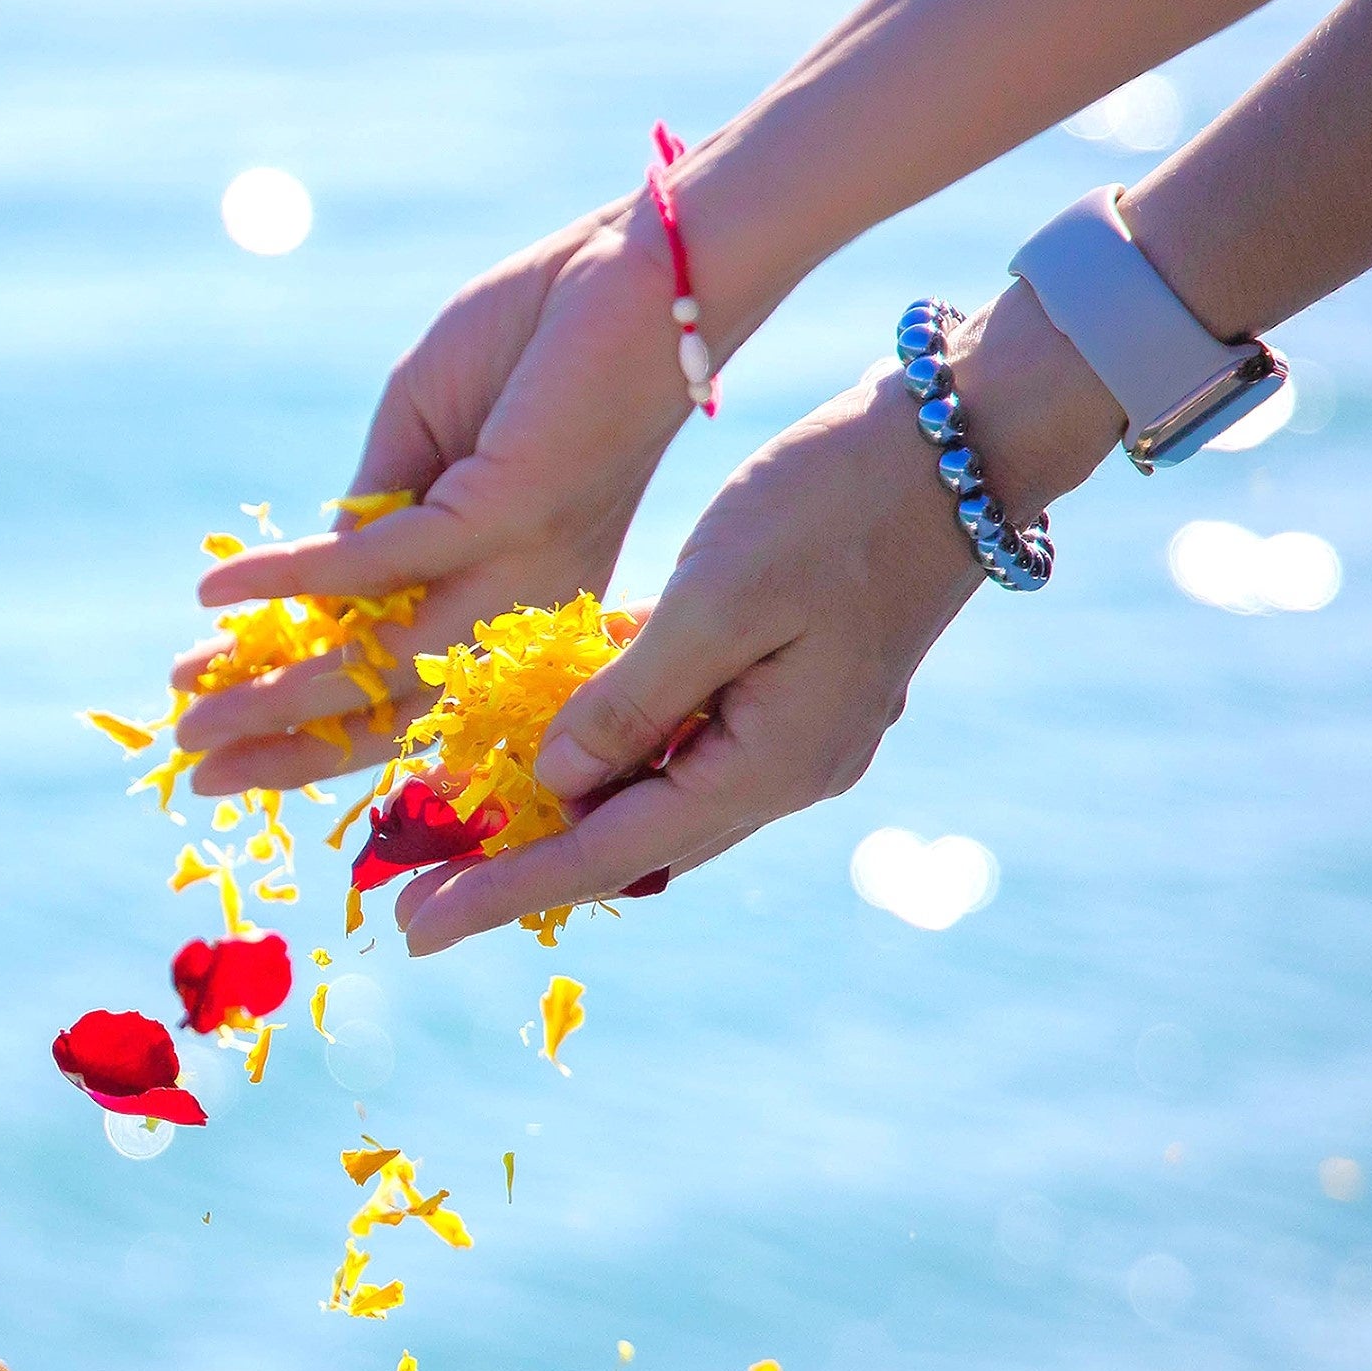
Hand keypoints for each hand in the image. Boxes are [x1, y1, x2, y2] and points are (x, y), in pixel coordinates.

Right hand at [173, 196, 703, 797]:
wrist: (642, 270)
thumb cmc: (540, 345)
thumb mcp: (429, 444)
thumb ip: (372, 521)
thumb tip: (302, 594)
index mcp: (515, 599)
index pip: (401, 691)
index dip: (304, 721)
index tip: (218, 733)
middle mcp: (523, 608)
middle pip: (385, 704)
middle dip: (278, 733)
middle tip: (187, 752)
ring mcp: (519, 569)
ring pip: (377, 660)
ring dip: (272, 683)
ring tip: (186, 696)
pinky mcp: (506, 514)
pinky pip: (373, 567)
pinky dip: (287, 579)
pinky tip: (218, 594)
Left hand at [390, 285, 1121, 954]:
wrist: (959, 441)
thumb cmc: (834, 505)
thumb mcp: (716, 599)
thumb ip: (628, 702)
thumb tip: (551, 785)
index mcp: (771, 766)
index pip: (608, 855)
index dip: (502, 892)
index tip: (414, 929)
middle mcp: (784, 773)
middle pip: (624, 845)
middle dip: (517, 867)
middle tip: (412, 893)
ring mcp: (791, 736)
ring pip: (647, 799)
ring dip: (556, 811)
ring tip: (458, 821)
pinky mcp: (787, 692)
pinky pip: (677, 743)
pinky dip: (607, 747)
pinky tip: (538, 737)